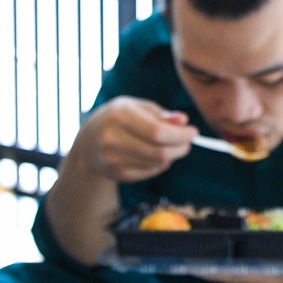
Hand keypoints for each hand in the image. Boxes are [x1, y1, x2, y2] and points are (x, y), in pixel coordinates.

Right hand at [75, 97, 196, 182]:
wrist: (89, 139)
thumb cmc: (120, 117)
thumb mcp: (138, 107)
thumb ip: (162, 114)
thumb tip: (183, 121)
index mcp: (119, 115)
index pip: (156, 131)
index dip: (180, 135)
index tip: (193, 132)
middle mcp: (111, 138)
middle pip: (159, 152)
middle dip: (181, 147)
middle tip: (188, 142)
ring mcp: (111, 159)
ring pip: (156, 164)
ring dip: (173, 156)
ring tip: (173, 146)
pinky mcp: (115, 174)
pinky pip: (149, 172)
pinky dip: (160, 165)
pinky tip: (157, 155)